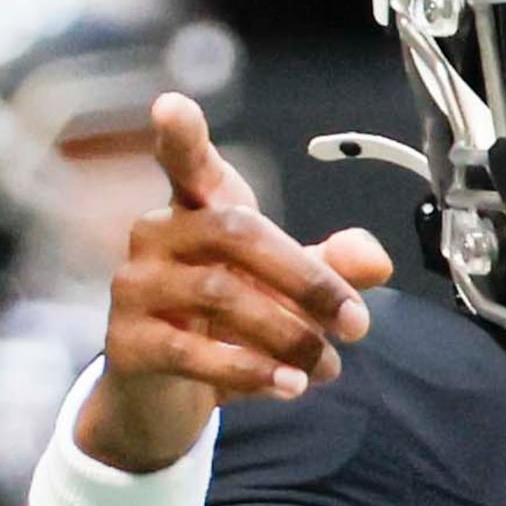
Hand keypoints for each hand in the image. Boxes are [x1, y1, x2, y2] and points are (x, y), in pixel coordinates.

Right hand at [81, 94, 394, 474]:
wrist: (165, 399)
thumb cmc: (221, 327)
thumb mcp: (283, 293)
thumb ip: (329, 268)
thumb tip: (377, 259)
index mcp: (195, 210)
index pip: (186, 163)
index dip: (181, 136)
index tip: (170, 106)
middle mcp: (157, 237)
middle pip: (234, 232)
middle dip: (306, 278)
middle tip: (355, 322)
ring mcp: (136, 289)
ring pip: (220, 295)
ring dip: (289, 334)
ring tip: (327, 366)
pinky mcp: (128, 345)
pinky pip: (194, 352)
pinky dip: (252, 370)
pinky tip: (288, 386)